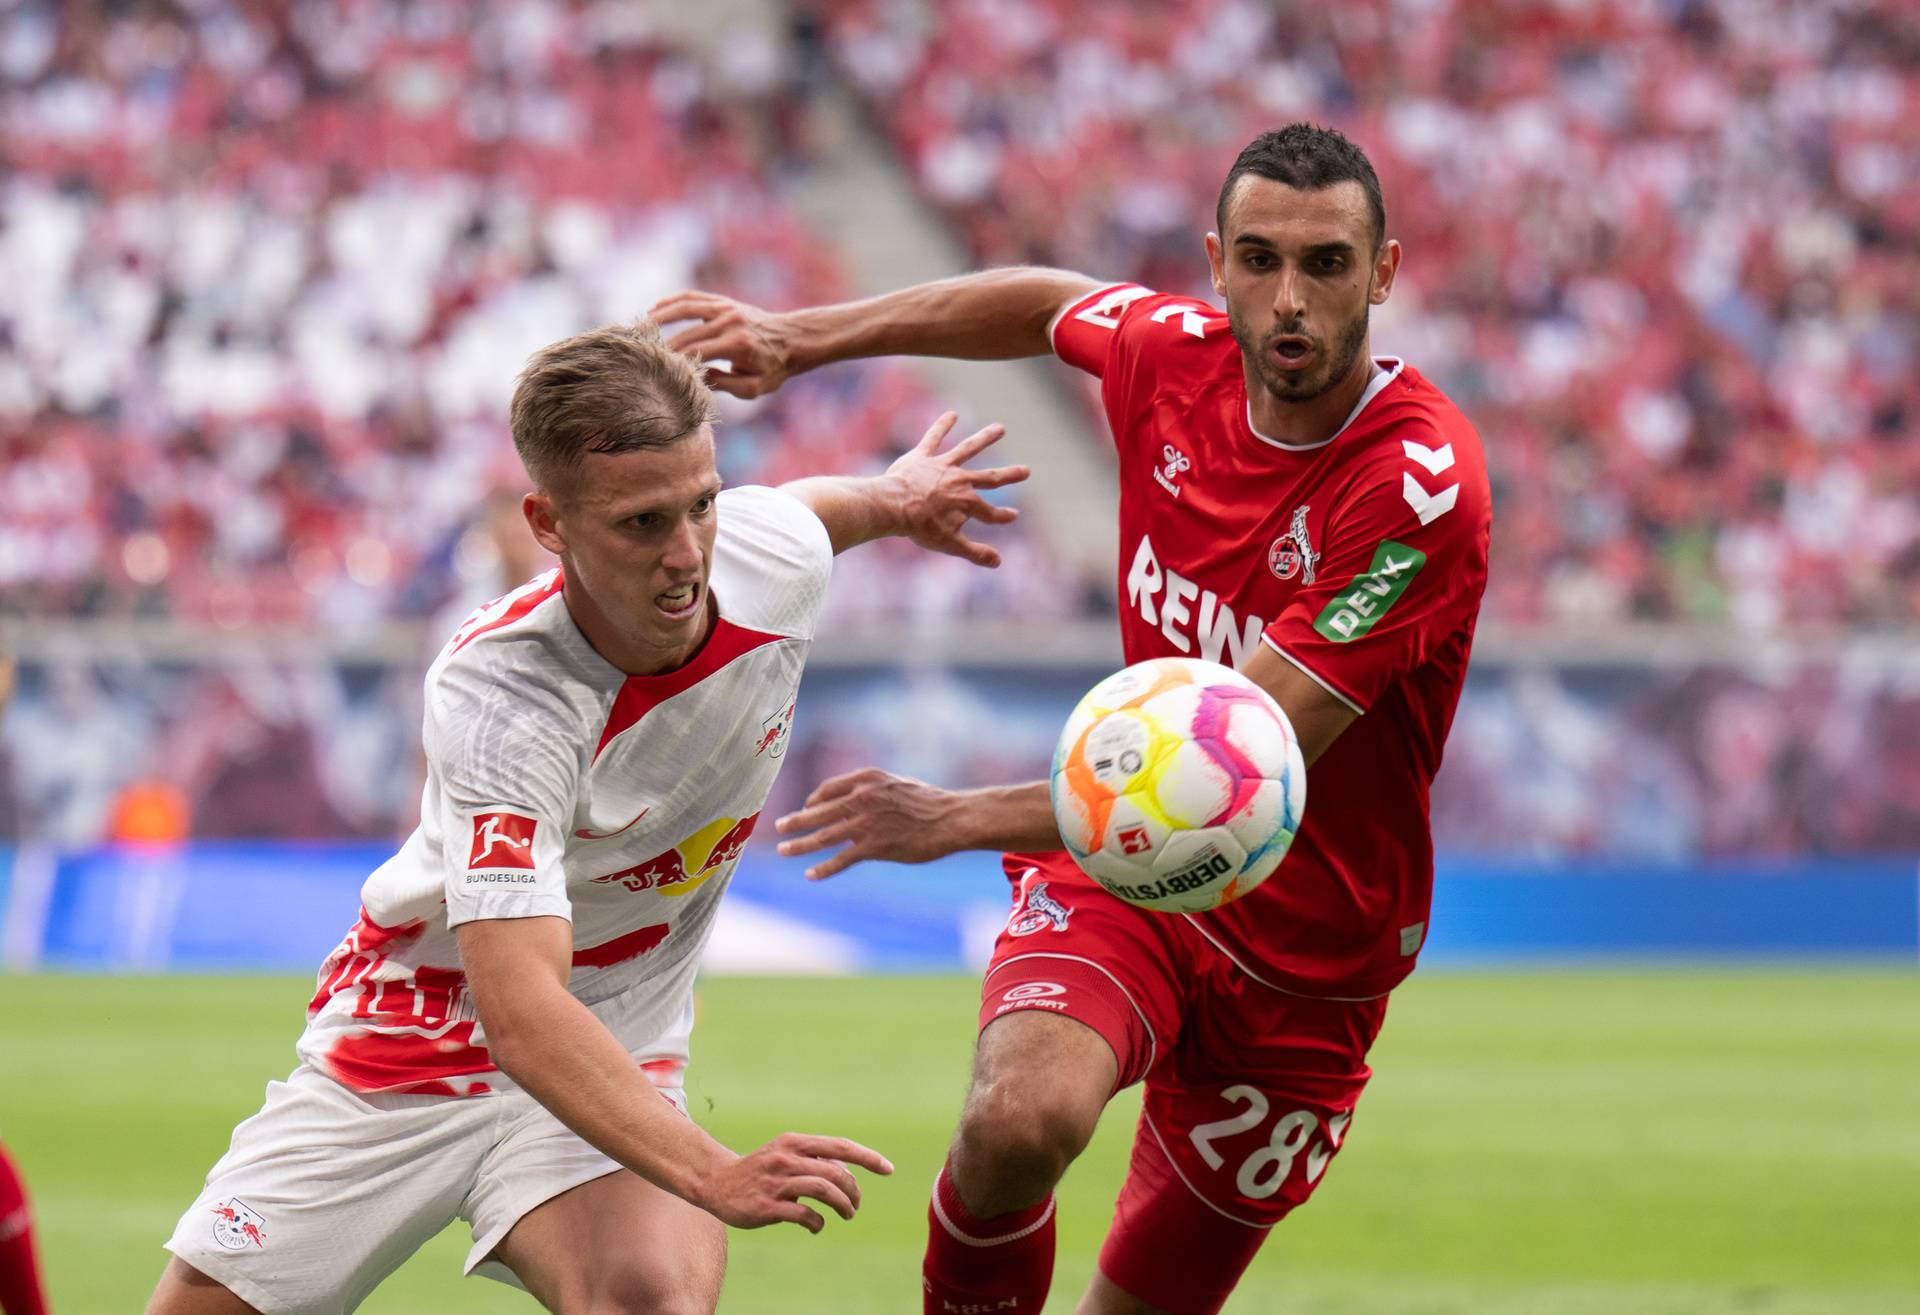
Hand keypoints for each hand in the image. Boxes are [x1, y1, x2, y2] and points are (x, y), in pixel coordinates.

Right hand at [650, 291, 795, 398]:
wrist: (793, 339)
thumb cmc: (773, 368)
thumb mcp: (754, 387)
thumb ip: (724, 384)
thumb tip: (694, 378)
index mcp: (737, 344)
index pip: (696, 353)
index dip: (674, 362)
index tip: (657, 371)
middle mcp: (730, 322)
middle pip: (686, 334)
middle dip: (663, 346)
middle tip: (642, 356)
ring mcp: (726, 308)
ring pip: (684, 307)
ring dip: (660, 316)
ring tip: (640, 328)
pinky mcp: (724, 301)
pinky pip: (693, 297)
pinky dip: (671, 302)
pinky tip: (654, 310)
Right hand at [692, 1132, 892, 1232]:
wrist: (717, 1182)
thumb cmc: (760, 1169)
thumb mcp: (786, 1153)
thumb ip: (815, 1159)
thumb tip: (848, 1173)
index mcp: (795, 1142)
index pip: (840, 1146)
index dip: (868, 1157)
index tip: (888, 1169)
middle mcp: (787, 1158)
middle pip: (835, 1172)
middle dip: (854, 1191)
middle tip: (855, 1206)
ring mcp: (776, 1182)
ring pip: (823, 1190)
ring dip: (843, 1205)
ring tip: (847, 1214)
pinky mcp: (767, 1206)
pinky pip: (803, 1214)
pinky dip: (817, 1222)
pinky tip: (817, 1225)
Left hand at [776, 768, 967, 879]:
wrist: (951, 818)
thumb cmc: (928, 802)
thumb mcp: (895, 785)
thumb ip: (871, 791)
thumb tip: (851, 803)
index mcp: (867, 779)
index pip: (827, 789)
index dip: (812, 801)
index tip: (805, 810)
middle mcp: (862, 797)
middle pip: (818, 811)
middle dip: (795, 821)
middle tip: (778, 828)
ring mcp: (866, 823)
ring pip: (823, 835)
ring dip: (800, 845)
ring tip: (784, 851)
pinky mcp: (874, 846)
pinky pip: (841, 859)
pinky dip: (823, 868)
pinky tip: (811, 874)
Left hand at [882, 411, 1028, 566]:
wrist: (892, 506)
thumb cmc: (919, 527)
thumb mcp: (950, 544)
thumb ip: (975, 552)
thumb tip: (999, 562)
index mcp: (967, 503)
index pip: (990, 513)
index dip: (1002, 516)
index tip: (1013, 515)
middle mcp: (960, 480)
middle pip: (990, 477)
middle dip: (1010, 475)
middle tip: (1027, 470)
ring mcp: (942, 465)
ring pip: (968, 449)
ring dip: (986, 438)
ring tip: (1000, 428)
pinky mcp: (923, 456)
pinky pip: (934, 438)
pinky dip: (943, 425)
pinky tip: (952, 414)